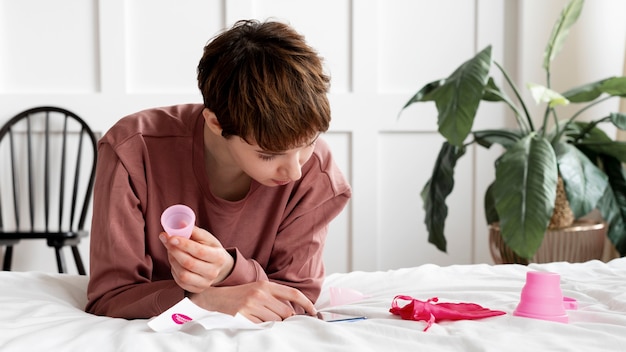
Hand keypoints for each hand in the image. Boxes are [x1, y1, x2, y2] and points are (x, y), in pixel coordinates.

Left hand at [159, 226, 233, 292]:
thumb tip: (181, 223)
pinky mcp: (197, 289)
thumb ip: (194, 231)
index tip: (171, 237)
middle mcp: (213, 272)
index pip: (199, 251)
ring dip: (172, 260)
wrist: (219, 267)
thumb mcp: (207, 238)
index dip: (183, 244)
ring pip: (183, 274)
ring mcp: (205, 283)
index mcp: (218, 257)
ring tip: (171, 250)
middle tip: (166, 240)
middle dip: (174, 250)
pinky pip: (180, 281)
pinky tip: (175, 261)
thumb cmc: (211, 249)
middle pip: (189, 263)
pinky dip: (174, 270)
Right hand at [188, 281, 316, 322]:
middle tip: (276, 319)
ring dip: (273, 325)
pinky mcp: (244, 316)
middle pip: (286, 313)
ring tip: (262, 320)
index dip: (306, 303)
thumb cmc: (240, 295)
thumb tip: (293, 312)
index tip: (313, 312)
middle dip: (285, 319)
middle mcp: (260, 293)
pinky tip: (255, 323)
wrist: (215, 297)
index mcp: (265, 285)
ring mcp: (251, 305)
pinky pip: (262, 327)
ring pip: (275, 321)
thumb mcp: (257, 289)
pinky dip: (263, 328)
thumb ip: (274, 297)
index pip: (293, 293)